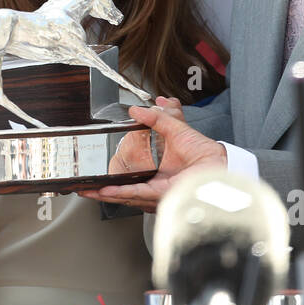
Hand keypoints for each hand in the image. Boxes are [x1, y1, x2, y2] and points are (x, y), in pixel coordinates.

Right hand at [78, 96, 224, 212]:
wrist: (218, 165)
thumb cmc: (204, 153)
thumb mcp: (176, 128)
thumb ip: (156, 118)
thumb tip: (137, 109)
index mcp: (158, 170)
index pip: (131, 173)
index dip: (114, 173)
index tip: (99, 170)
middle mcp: (155, 184)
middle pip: (123, 188)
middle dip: (102, 189)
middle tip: (84, 186)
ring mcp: (156, 191)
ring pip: (124, 194)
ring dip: (105, 193)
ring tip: (87, 191)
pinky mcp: (160, 194)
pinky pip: (135, 193)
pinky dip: (119, 192)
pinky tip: (104, 191)